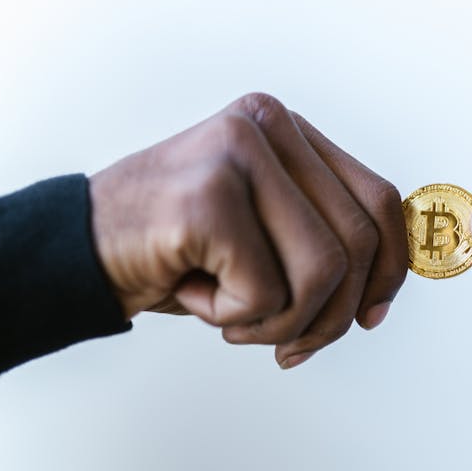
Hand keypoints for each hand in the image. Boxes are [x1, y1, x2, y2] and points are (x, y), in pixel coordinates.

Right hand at [89, 93, 407, 368]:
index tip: (371, 317)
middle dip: (332, 315)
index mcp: (290, 130)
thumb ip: (325, 242)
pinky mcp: (209, 195)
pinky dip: (235, 317)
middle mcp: (268, 125)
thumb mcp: (268, 236)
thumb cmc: (183, 252)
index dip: (390, 270)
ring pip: (323, 270)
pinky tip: (195, 297)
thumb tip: (382, 296)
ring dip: (284, 322)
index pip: (380, 200)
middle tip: (290, 345)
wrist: (81, 252)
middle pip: (359, 241)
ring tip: (237, 320)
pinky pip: (265, 290)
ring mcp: (238, 153)